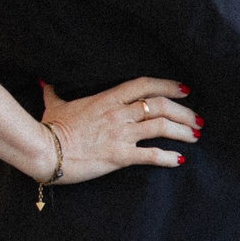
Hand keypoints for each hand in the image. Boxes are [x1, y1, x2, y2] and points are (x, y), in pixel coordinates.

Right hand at [40, 77, 196, 182]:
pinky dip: (169, 157)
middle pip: (160, 106)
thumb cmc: (48, 128)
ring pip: (161, 127)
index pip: (144, 85)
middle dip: (183, 112)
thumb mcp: (54, 105)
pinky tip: (180, 160)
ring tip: (195, 136)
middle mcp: (118, 114)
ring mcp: (120, 134)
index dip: (168, 85)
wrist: (43, 151)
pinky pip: (150, 155)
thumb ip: (54, 92)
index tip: (184, 89)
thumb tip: (45, 80)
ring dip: (183, 131)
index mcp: (107, 99)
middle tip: (197, 120)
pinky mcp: (119, 156)